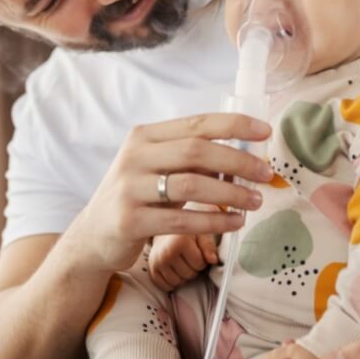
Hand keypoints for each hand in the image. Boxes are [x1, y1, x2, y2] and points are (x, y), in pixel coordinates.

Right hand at [65, 113, 273, 274]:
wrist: (94, 234)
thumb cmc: (137, 197)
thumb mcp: (157, 169)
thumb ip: (191, 159)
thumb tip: (244, 155)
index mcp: (144, 136)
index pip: (196, 123)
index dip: (234, 125)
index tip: (265, 132)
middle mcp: (134, 157)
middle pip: (196, 151)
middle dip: (238, 160)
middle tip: (265, 174)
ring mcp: (129, 188)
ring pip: (191, 184)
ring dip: (230, 193)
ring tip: (255, 201)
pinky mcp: (130, 220)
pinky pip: (181, 219)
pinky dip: (213, 220)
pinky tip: (234, 222)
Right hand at [148, 232, 219, 290]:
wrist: (164, 231)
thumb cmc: (185, 234)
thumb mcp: (201, 235)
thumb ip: (208, 247)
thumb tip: (214, 260)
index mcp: (180, 241)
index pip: (199, 264)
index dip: (202, 261)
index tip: (198, 253)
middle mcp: (166, 252)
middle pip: (189, 275)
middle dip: (193, 269)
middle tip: (189, 259)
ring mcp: (157, 262)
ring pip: (178, 282)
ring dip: (183, 277)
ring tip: (182, 265)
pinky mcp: (152, 270)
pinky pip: (166, 286)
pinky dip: (172, 282)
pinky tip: (174, 271)